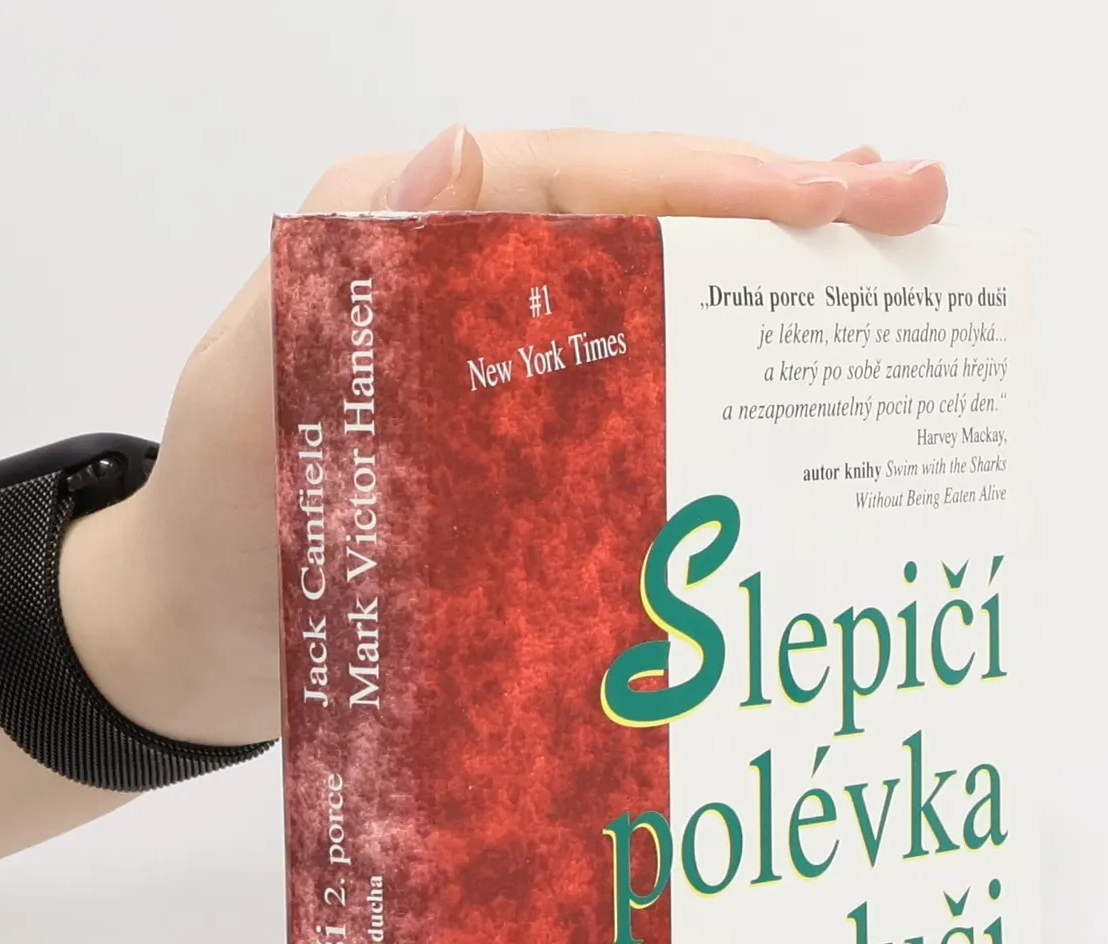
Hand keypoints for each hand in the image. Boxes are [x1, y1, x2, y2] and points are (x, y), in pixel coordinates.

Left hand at [61, 128, 948, 746]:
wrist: (195, 636)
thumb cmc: (216, 519)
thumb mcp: (258, 390)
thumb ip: (342, 277)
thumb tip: (461, 142)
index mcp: (407, 228)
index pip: (590, 177)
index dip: (722, 180)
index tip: (844, 195)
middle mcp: (465, 270)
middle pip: (643, 215)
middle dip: (778, 208)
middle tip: (913, 204)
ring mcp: (498, 352)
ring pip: (651, 289)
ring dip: (763, 277)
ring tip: (879, 264)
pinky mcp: (515, 431)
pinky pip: (629, 380)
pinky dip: (711, 372)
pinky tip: (785, 384)